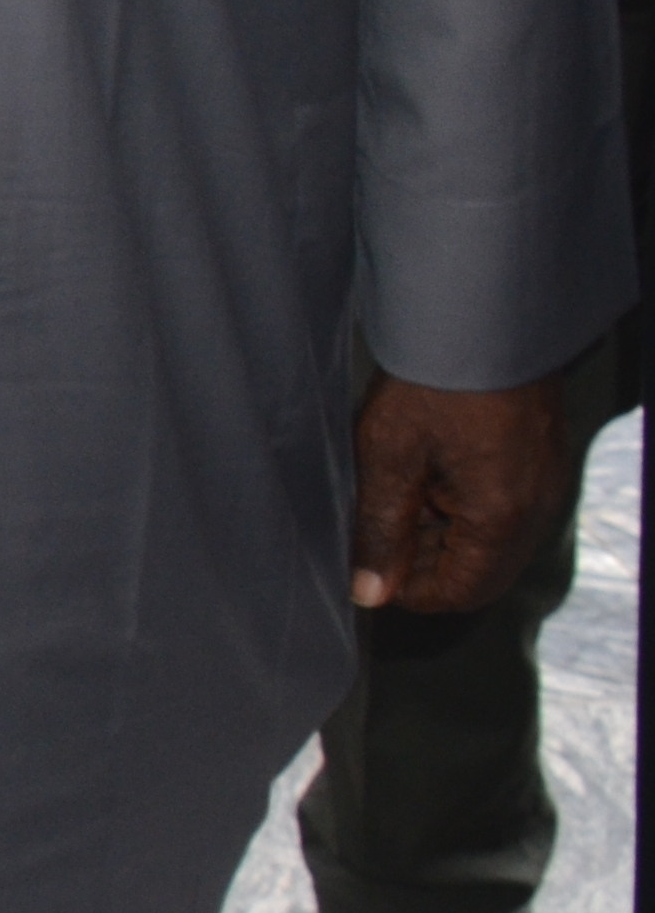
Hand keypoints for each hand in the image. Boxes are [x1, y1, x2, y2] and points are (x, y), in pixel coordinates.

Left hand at [350, 372, 568, 612]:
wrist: (482, 319)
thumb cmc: (433, 384)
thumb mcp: (389, 457)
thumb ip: (380, 530)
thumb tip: (370, 592)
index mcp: (501, 519)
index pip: (460, 593)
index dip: (410, 592)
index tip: (369, 571)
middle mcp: (535, 510)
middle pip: (480, 571)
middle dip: (426, 563)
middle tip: (376, 532)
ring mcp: (543, 485)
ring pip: (490, 541)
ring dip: (443, 534)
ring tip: (395, 495)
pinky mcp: (540, 461)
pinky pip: (503, 508)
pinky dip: (464, 507)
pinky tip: (425, 473)